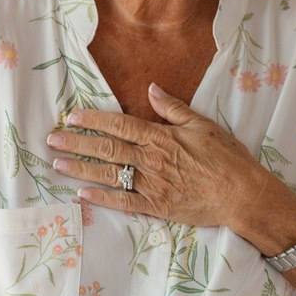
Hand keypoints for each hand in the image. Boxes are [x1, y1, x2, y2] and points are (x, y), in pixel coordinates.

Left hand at [49, 85, 265, 226]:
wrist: (242, 195)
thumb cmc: (227, 158)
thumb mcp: (204, 125)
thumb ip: (174, 109)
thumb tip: (151, 89)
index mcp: (161, 138)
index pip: (119, 124)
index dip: (93, 120)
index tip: (72, 117)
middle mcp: (151, 160)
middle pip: (107, 149)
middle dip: (77, 144)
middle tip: (53, 140)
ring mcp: (152, 185)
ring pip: (109, 175)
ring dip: (81, 170)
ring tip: (58, 165)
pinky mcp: (156, 207)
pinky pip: (123, 203)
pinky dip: (102, 199)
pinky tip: (83, 195)